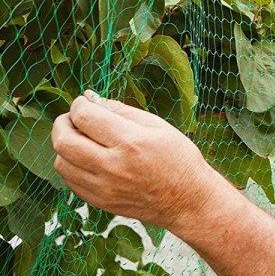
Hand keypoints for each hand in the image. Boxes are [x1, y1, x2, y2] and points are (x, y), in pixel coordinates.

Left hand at [52, 90, 217, 230]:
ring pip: (61, 163)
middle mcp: (112, 166)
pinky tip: (88, 157)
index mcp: (130, 141)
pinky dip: (72, 165)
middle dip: (62, 122)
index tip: (85, 101)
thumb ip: (122, 110)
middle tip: (73, 117)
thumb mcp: (157, 125)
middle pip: (64, 141)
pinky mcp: (100, 202)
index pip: (85, 117)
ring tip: (82, 138)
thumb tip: (93, 99)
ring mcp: (103, 188)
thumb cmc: (177, 157)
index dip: (79, 104)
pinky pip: (70, 181)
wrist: (186, 199)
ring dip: (65, 145)